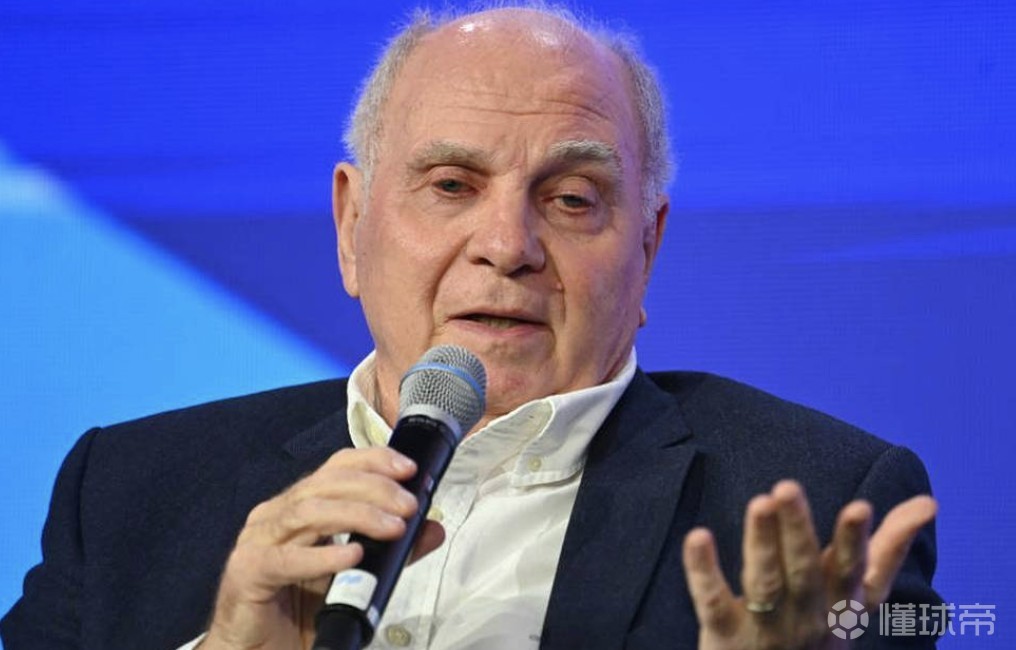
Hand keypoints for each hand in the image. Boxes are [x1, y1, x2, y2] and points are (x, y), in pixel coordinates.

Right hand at [198, 447, 444, 649]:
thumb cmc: (301, 610)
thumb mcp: (356, 577)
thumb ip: (393, 553)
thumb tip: (433, 528)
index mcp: (300, 506)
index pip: (337, 466)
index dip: (373, 460)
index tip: (409, 469)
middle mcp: (277, 515)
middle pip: (326, 483)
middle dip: (374, 488)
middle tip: (409, 505)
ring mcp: (258, 540)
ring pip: (309, 511)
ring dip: (357, 515)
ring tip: (393, 528)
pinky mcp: (248, 572)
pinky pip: (287, 559)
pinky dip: (323, 556)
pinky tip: (353, 556)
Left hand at [682, 480, 936, 649]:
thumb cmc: (820, 627)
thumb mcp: (858, 595)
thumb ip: (887, 548)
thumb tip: (928, 502)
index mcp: (841, 603)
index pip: (851, 569)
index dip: (855, 540)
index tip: (860, 507)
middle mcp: (807, 615)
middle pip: (803, 570)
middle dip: (798, 529)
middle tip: (786, 486)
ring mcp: (766, 627)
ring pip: (764, 582)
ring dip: (760, 542)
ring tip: (758, 503)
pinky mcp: (725, 635)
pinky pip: (712, 600)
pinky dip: (703, 570)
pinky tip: (696, 537)